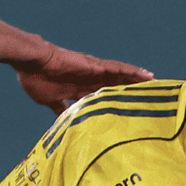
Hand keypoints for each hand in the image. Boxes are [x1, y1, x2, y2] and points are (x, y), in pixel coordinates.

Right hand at [15, 46, 154, 113]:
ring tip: (154, 82)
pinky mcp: (95, 65)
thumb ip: (60, 109)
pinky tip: (144, 74)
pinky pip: (118, 68)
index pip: (103, 95)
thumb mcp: (50, 101)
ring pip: (121, 75)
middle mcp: (90, 78)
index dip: (115, 100)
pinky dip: (132, 71)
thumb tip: (63, 120)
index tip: (128, 106)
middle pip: (116, 85)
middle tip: (150, 94)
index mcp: (79, 88)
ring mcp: (93, 71)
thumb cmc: (36, 81)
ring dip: (137, 79)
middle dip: (131, 89)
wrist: (31, 65)